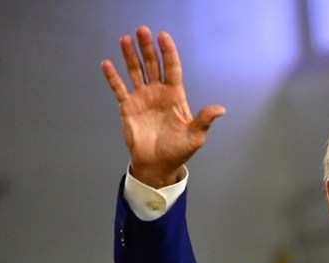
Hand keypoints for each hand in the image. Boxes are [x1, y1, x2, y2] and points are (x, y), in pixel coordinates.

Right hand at [101, 26, 225, 187]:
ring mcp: (143, 98)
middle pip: (152, 65)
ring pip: (135, 71)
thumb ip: (204, 120)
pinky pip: (119, 88)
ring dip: (130, 55)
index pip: (172, 68)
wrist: (157, 165)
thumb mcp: (195, 136)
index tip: (163, 37)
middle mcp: (158, 93)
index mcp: (175, 96)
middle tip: (142, 30)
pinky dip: (113, 77)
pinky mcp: (128, 107)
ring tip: (125, 39)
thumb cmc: (178, 151)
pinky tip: (107, 63)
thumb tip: (221, 109)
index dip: (168, 52)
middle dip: (147, 48)